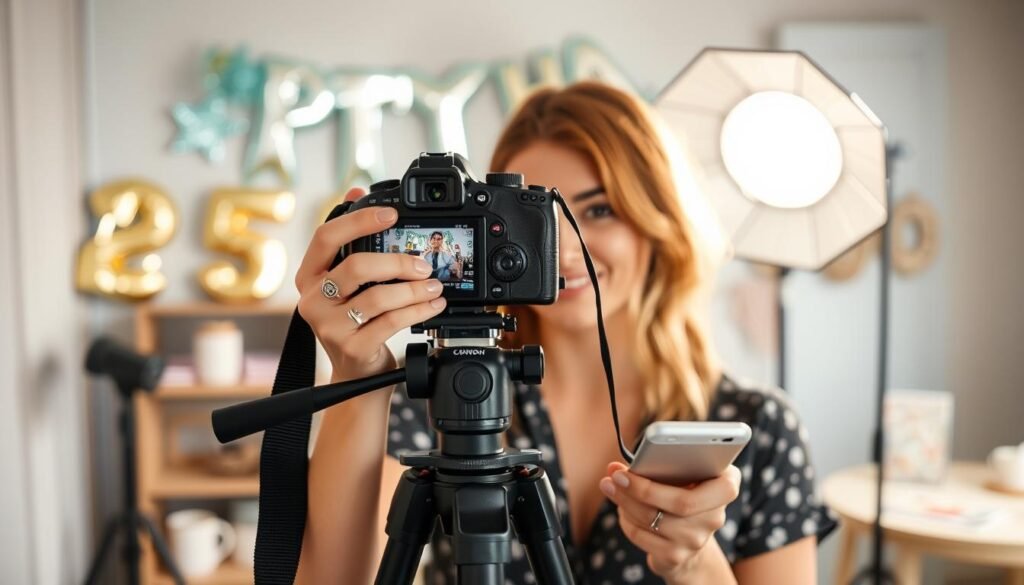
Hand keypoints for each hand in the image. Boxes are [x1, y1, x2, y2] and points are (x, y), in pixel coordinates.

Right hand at [295, 187, 447, 380]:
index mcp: (309, 275)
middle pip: (356, 266)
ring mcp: (329, 326)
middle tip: (423, 264)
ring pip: (378, 297)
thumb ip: (351, 242)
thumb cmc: (354, 320)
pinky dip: (419, 310)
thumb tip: (355, 191)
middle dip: (397, 262)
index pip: (326, 237)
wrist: (357, 371)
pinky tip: (432, 305)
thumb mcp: (349, 283)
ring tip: (434, 286)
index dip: (359, 220)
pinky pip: (392, 322)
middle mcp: (313, 299)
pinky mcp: (352, 347)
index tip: (391, 214)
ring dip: (414, 289)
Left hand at [599, 462, 740, 581]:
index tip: (654, 459)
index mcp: (726, 486)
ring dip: (626, 502)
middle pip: (680, 503)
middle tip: (616, 477)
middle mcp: (717, 516)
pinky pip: (642, 536)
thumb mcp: (678, 473)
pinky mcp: (676, 556)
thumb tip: (613, 469)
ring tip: (613, 488)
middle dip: (642, 488)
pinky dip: (626, 520)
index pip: (713, 479)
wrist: (686, 537)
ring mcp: (697, 539)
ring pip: (654, 519)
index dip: (679, 469)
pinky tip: (623, 509)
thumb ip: (654, 463)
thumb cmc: (680, 492)